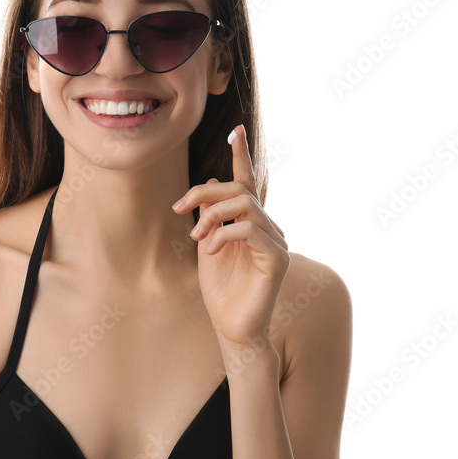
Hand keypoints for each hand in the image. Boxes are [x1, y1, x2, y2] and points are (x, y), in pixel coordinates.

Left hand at [171, 124, 289, 351]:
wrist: (231, 327)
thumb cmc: (220, 290)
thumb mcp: (207, 245)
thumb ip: (210, 217)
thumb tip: (212, 186)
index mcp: (250, 223)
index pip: (248, 183)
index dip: (242, 156)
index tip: (234, 131)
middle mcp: (268, 228)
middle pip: (239, 189)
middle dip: (205, 193)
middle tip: (179, 208)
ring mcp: (277, 242)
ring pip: (245, 205)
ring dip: (212, 215)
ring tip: (197, 237)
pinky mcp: (278, 258)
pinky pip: (249, 228)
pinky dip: (223, 234)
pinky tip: (211, 250)